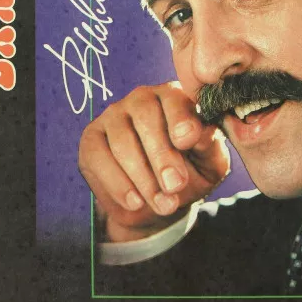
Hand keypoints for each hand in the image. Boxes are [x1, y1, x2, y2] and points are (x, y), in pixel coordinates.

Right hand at [79, 82, 229, 241]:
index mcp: (174, 97)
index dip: (180, 119)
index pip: (174, 98)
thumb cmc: (190, 172)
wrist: (158, 201)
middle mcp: (142, 98)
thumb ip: (209, 145)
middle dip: (161, 155)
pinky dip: (117, 183)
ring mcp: (113, 115)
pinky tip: (135, 202)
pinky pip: (98, 157)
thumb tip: (201, 132)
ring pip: (122, 140)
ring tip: (162, 204)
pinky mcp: (91, 138)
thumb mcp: (209, 163)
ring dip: (143, 177)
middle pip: (146, 116)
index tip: (186, 142)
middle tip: (174, 185)